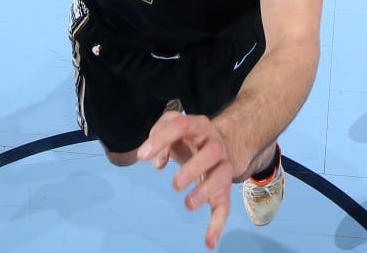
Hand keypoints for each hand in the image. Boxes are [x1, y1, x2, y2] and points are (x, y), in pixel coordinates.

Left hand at [138, 112, 241, 248]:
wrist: (221, 143)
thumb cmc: (190, 138)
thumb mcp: (174, 129)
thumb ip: (160, 133)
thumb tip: (156, 161)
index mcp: (200, 126)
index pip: (182, 125)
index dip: (161, 138)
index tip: (142, 157)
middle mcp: (215, 145)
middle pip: (211, 153)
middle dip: (193, 168)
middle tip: (175, 184)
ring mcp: (222, 166)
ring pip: (221, 177)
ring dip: (206, 191)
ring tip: (188, 204)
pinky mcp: (224, 189)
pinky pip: (224, 206)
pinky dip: (217, 225)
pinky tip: (208, 242)